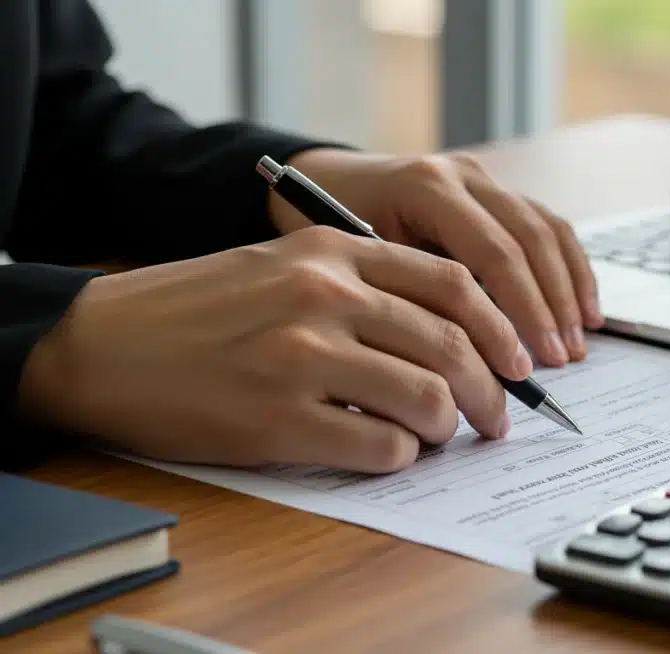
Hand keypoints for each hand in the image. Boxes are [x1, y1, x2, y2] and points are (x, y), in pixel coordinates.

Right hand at [19, 227, 533, 472]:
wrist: (103, 343)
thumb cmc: (197, 309)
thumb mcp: (283, 267)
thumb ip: (362, 284)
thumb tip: (448, 334)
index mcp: (332, 252)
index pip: (453, 282)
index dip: (501, 326)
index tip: (518, 359)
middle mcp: (325, 296)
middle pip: (452, 342)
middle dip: (494, 388)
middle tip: (500, 416)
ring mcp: (302, 357)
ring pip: (428, 395)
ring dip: (451, 425)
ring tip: (444, 435)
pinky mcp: (279, 419)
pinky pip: (381, 446)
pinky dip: (402, 456)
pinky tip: (391, 452)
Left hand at [266, 148, 603, 366]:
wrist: (320, 181)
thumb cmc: (325, 230)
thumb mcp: (353, 264)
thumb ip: (406, 301)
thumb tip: (459, 366)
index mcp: (426, 186)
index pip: (494, 253)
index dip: (520, 312)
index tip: (529, 364)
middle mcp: (462, 174)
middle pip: (529, 241)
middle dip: (551, 307)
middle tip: (561, 360)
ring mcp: (484, 179)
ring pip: (548, 231)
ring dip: (569, 290)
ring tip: (578, 344)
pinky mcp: (497, 192)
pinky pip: (549, 228)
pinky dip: (571, 271)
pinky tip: (585, 311)